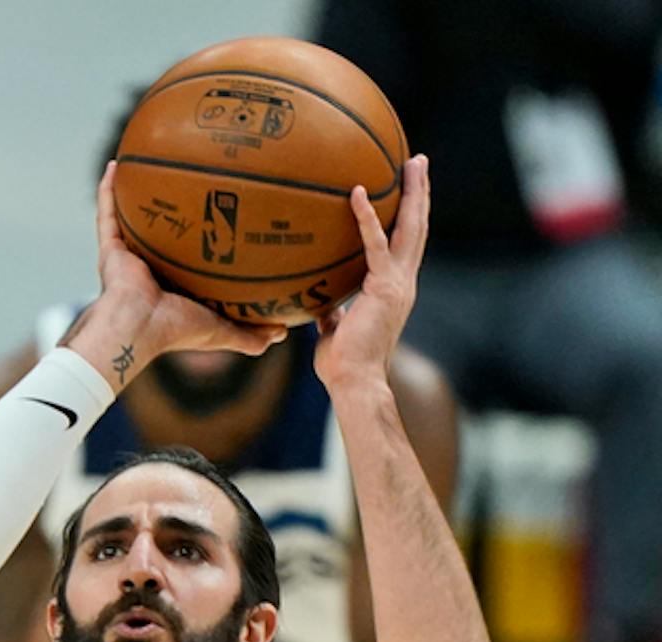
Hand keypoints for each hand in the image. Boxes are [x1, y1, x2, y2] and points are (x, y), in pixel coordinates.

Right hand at [66, 162, 285, 392]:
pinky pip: (107, 214)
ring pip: (133, 218)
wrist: (137, 329)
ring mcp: (128, 256)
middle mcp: (149, 267)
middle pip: (163, 231)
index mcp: (172, 284)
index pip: (189, 256)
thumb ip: (250, 334)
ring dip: (136, 193)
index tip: (221, 212)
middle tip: (191, 179)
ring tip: (150, 164)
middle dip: (172, 208)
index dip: (202, 235)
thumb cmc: (176, 330)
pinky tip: (117, 166)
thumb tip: (282, 332)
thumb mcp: (222, 331)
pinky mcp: (110, 249)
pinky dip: (108, 191)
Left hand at [315, 155, 428, 390]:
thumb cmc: (343, 363)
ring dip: (412, 193)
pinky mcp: (383, 287)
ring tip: (412, 162)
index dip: (410, 215)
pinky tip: (357, 193)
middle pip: (417, 227)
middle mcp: (404, 281)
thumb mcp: (336, 330)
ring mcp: (399, 283)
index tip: (410, 189)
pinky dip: (367, 218)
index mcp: (395, 289)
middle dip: (420, 193)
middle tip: (419, 161)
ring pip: (410, 228)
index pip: (407, 244)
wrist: (354, 381)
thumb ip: (333, 313)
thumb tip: (320, 306)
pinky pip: (374, 245)